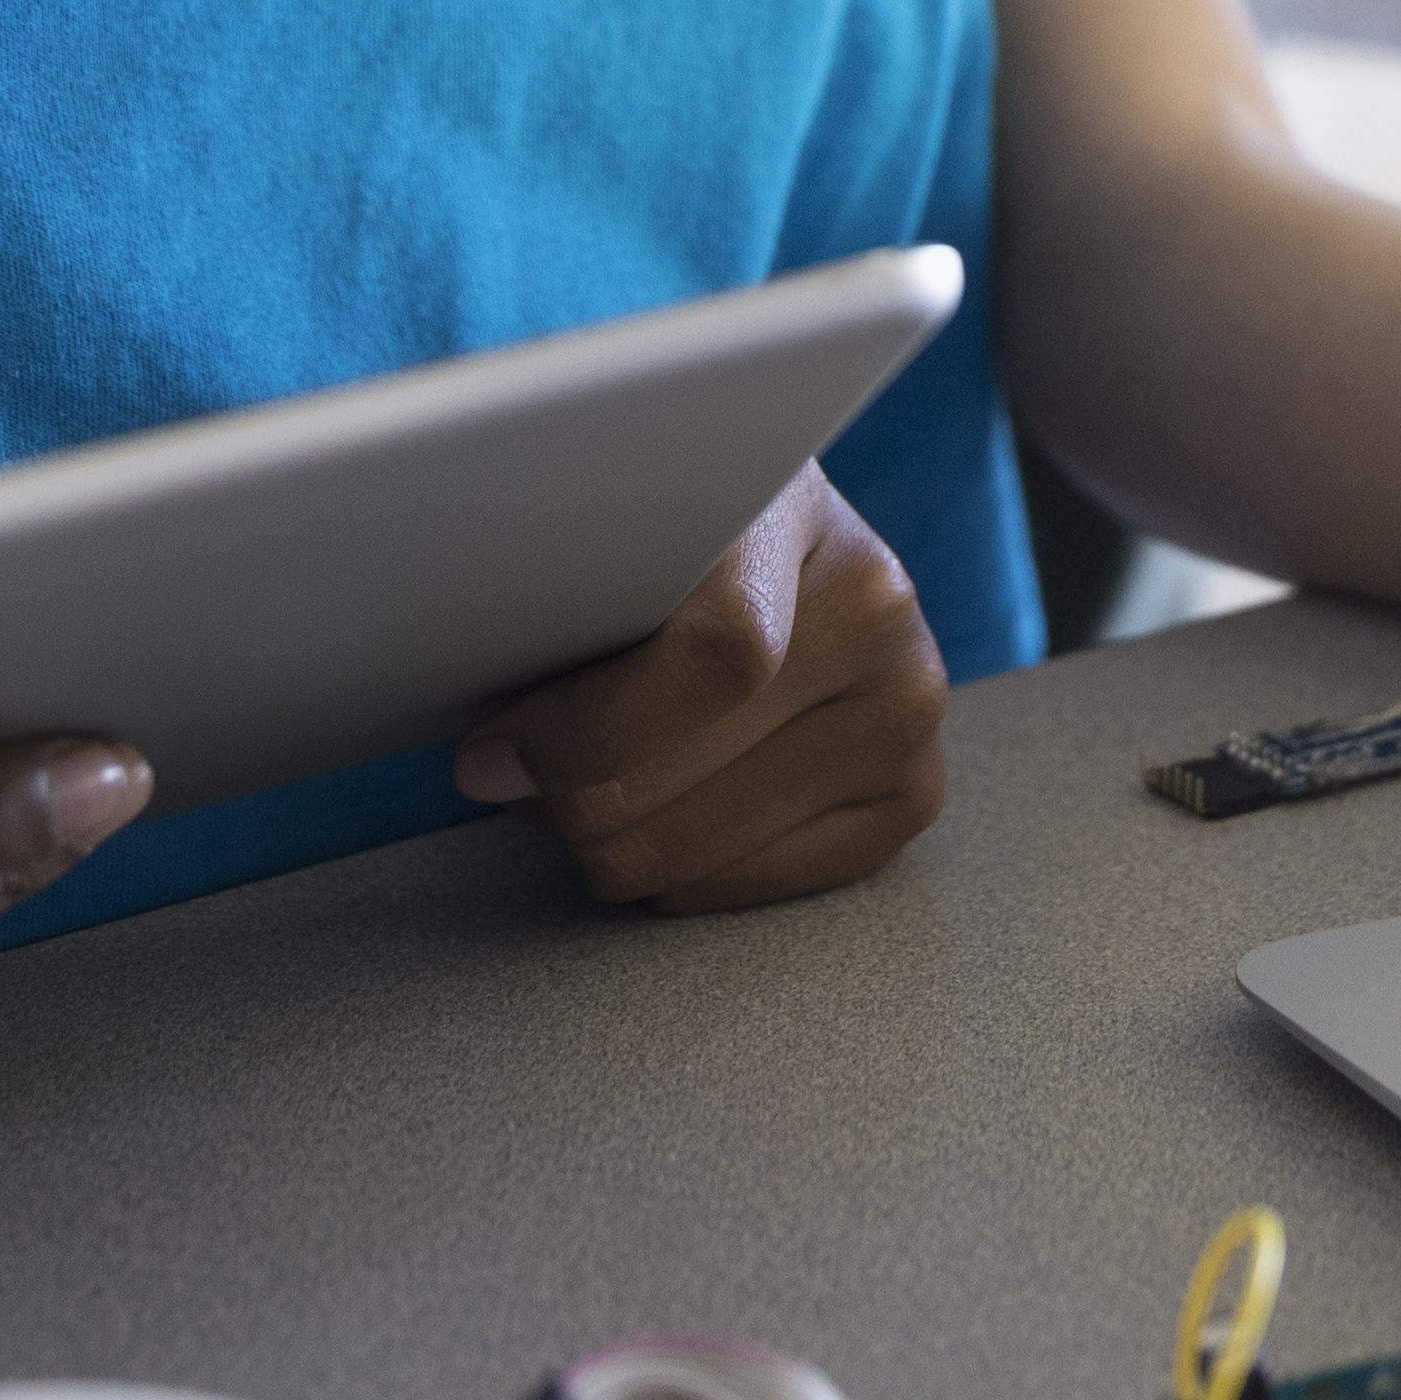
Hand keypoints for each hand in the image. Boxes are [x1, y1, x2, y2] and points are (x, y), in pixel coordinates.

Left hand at [449, 466, 948, 912]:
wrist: (781, 545)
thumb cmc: (670, 540)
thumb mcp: (611, 523)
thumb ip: (559, 599)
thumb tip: (489, 762)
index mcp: (800, 511)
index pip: (717, 655)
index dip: (584, 730)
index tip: (493, 754)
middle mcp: (879, 612)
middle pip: (686, 776)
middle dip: (565, 800)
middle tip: (512, 777)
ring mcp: (907, 711)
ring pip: (700, 852)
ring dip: (607, 839)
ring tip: (579, 785)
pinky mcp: (911, 796)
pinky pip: (743, 888)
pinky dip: (671, 872)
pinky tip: (656, 811)